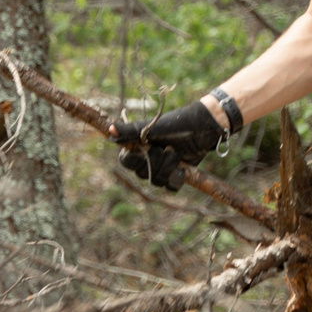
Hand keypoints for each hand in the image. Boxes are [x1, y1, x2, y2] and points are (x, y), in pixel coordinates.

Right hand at [108, 99, 227, 189]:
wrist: (202, 127)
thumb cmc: (175, 124)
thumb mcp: (150, 128)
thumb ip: (129, 131)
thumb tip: (109, 130)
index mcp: (137, 147)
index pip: (126, 162)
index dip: (135, 160)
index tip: (146, 149)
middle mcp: (147, 158)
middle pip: (142, 174)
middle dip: (157, 162)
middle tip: (167, 148)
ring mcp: (161, 168)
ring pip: (157, 181)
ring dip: (168, 168)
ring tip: (177, 154)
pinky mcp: (175, 174)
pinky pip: (170, 187)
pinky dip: (176, 179)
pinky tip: (182, 168)